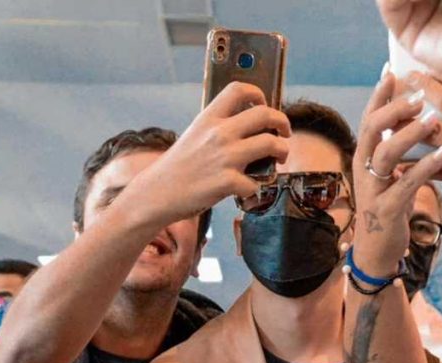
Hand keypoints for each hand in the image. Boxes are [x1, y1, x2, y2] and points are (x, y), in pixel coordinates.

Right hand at [129, 81, 290, 227]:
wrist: (156, 194)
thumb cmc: (177, 168)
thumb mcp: (194, 136)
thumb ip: (217, 129)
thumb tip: (248, 129)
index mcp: (209, 118)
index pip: (239, 90)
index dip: (258, 94)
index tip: (264, 104)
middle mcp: (219, 133)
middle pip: (265, 114)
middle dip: (282, 123)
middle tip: (284, 133)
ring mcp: (224, 158)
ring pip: (271, 144)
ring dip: (282, 151)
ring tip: (279, 159)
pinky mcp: (227, 182)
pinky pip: (256, 183)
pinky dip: (256, 188)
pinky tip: (248, 190)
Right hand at [351, 70, 441, 276]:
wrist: (377, 252)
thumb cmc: (389, 208)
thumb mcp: (391, 175)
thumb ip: (397, 150)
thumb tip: (416, 118)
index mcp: (364, 157)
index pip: (369, 119)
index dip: (379, 95)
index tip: (392, 71)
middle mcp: (363, 170)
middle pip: (371, 129)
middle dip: (394, 109)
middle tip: (419, 95)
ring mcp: (372, 190)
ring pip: (385, 154)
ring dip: (409, 134)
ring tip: (433, 121)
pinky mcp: (386, 210)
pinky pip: (404, 184)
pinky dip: (425, 167)